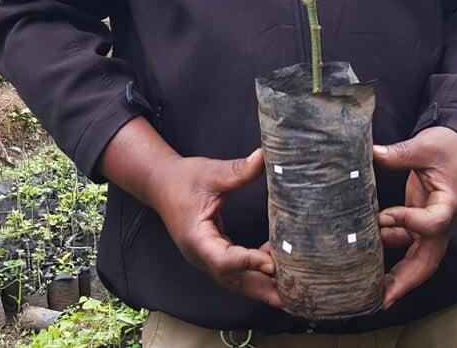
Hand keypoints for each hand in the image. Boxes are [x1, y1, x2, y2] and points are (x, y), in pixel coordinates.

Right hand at [148, 149, 281, 307]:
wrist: (161, 184)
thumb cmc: (182, 179)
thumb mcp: (209, 173)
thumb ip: (237, 171)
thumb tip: (263, 158)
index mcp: (196, 239)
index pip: (223, 260)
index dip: (248, 263)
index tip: (273, 263)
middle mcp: (202, 256)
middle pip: (235, 281)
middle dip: (264, 291)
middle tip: (295, 299)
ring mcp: (208, 259)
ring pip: (239, 281)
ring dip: (265, 286)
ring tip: (295, 289)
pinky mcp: (215, 255)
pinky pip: (239, 271)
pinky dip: (258, 272)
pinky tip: (279, 263)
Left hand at [372, 126, 456, 308]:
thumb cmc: (448, 146)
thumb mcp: (426, 145)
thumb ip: (400, 153)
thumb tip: (370, 153)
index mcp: (450, 203)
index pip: (433, 223)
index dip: (409, 223)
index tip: (383, 216)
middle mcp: (443, 222)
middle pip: (428, 260)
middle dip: (405, 281)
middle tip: (380, 299)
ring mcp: (433, 228)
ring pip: (418, 261)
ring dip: (395, 278)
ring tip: (369, 293)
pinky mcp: (421, 226)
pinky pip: (407, 248)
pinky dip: (389, 257)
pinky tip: (367, 262)